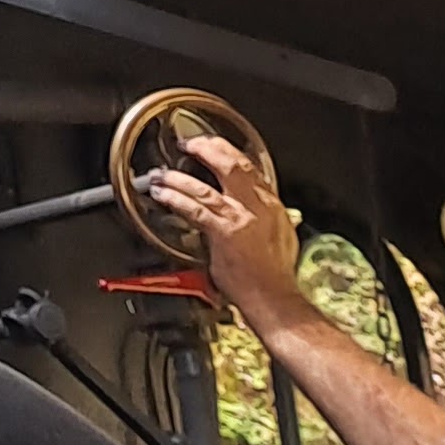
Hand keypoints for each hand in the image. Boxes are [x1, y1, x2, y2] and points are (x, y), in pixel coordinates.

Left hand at [141, 130, 307, 333]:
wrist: (275, 300)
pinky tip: (163, 195)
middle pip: (232, 165)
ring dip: (179, 179)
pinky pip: (195, 210)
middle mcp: (259, 207)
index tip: (211, 145)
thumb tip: (266, 210)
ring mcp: (240, 219)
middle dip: (207, 149)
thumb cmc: (276, 277)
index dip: (227, 151)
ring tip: (161, 174)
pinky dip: (176, 199)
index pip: (250, 167)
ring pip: (206, 188)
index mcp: (272, 206)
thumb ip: (271, 219)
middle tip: (188, 144)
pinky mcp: (224, 233)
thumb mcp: (282, 238)